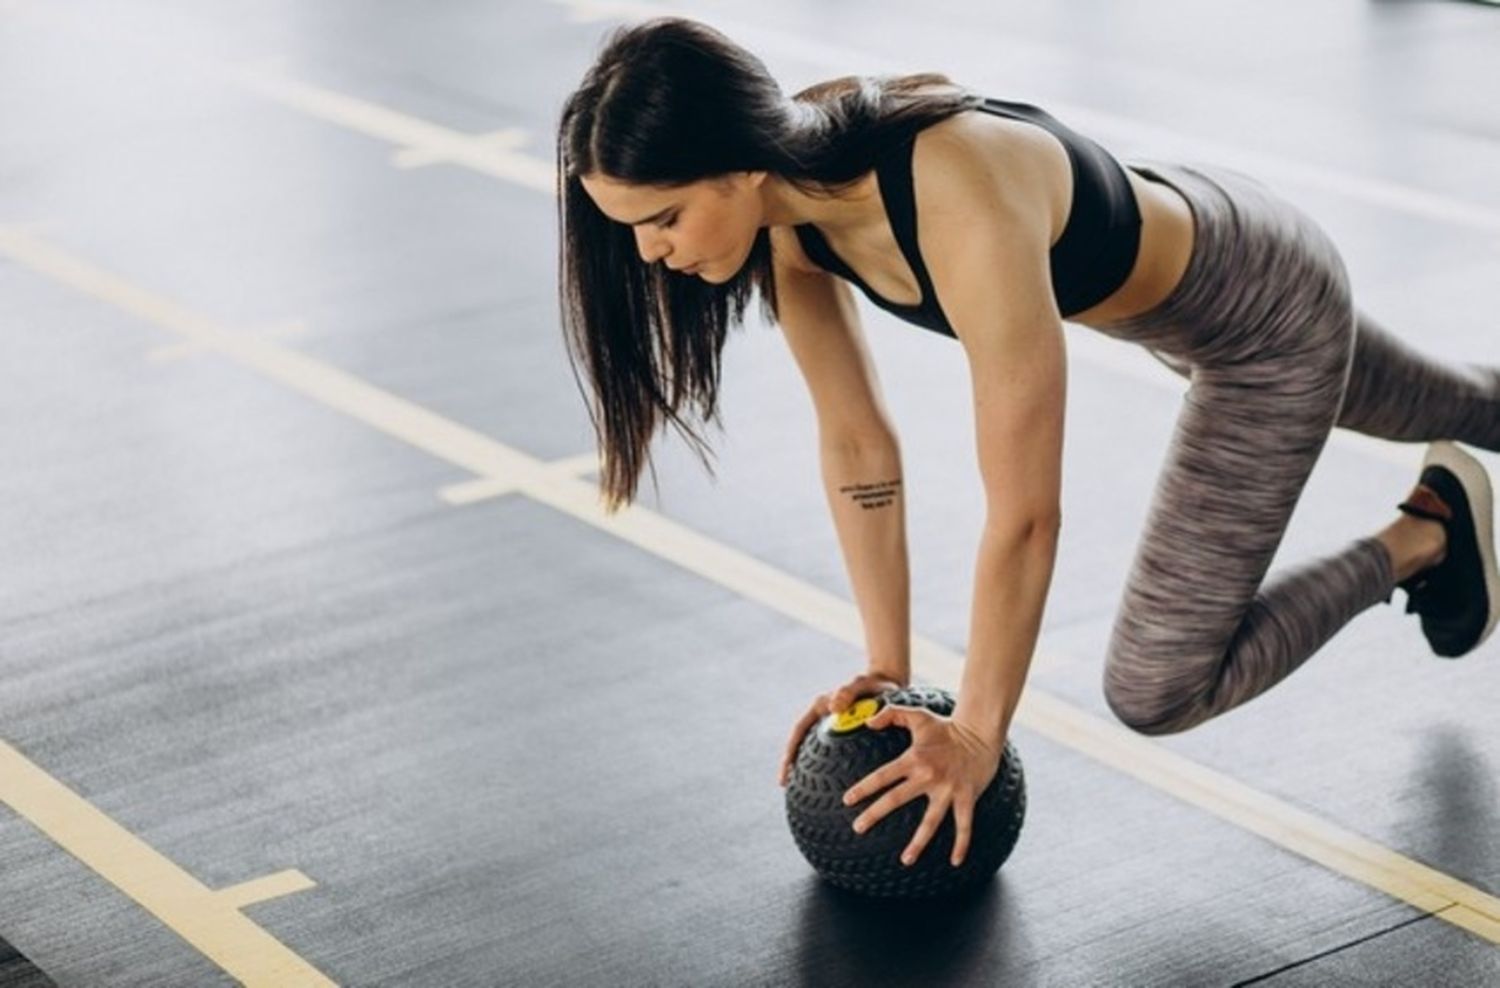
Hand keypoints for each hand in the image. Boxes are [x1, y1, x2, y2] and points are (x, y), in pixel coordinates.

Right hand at [777, 671, 906, 787]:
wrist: (887, 684)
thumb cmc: (874, 684)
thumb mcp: (862, 684)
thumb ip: (848, 691)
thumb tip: (834, 707)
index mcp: (821, 706)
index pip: (799, 730)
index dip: (790, 750)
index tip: (786, 770)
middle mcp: (822, 719)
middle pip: (801, 743)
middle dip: (790, 763)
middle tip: (785, 784)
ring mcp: (832, 728)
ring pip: (815, 750)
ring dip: (807, 767)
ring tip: (803, 791)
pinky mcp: (845, 736)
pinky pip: (834, 754)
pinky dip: (829, 768)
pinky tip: (835, 787)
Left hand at [845, 705, 1001, 868]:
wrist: (980, 734)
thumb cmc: (946, 727)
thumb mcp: (917, 715)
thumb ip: (891, 714)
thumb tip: (868, 722)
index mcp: (913, 759)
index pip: (883, 776)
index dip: (864, 788)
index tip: (847, 800)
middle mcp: (928, 776)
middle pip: (896, 799)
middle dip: (875, 814)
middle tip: (858, 828)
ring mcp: (948, 789)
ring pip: (931, 822)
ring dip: (918, 843)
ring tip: (905, 860)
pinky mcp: (966, 797)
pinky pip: (964, 825)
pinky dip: (962, 844)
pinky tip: (955, 862)